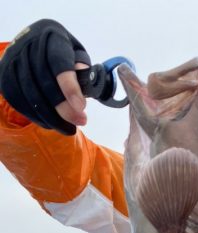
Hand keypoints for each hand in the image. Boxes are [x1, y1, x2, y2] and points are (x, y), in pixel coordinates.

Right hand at [0, 19, 90, 134]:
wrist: (31, 44)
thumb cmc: (61, 53)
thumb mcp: (76, 54)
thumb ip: (83, 68)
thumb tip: (85, 85)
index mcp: (52, 36)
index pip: (59, 62)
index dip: (70, 86)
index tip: (81, 107)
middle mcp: (29, 45)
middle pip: (45, 83)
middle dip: (64, 108)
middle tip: (81, 121)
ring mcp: (13, 60)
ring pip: (31, 96)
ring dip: (52, 118)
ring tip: (69, 128)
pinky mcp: (5, 76)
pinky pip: (20, 103)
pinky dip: (38, 118)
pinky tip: (52, 124)